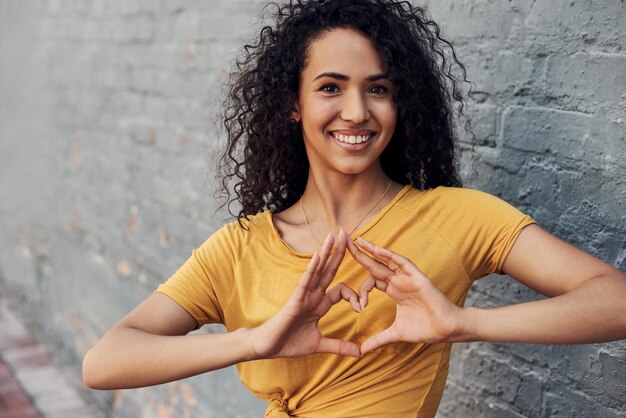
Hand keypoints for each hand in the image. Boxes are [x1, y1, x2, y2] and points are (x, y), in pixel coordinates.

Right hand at [249, 230, 361, 358]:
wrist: (267, 348)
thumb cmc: (289, 343)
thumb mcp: (319, 345)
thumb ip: (339, 346)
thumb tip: (359, 353)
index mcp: (320, 304)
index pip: (341, 290)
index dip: (354, 296)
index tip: (360, 309)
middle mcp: (313, 295)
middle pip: (329, 270)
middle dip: (339, 252)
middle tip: (347, 233)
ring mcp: (303, 296)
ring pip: (317, 270)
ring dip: (326, 252)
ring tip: (333, 235)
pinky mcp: (294, 300)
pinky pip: (305, 281)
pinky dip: (312, 269)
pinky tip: (318, 256)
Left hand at [347, 237, 465, 353]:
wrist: (447, 329)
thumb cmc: (425, 329)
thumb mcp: (396, 334)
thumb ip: (378, 339)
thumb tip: (362, 352)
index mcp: (393, 291)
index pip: (371, 281)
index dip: (361, 291)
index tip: (359, 307)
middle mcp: (398, 281)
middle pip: (374, 264)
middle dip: (359, 254)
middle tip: (343, 242)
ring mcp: (407, 277)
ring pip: (386, 259)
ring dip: (371, 249)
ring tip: (355, 240)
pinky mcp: (416, 276)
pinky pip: (401, 262)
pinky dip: (388, 255)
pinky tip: (376, 249)